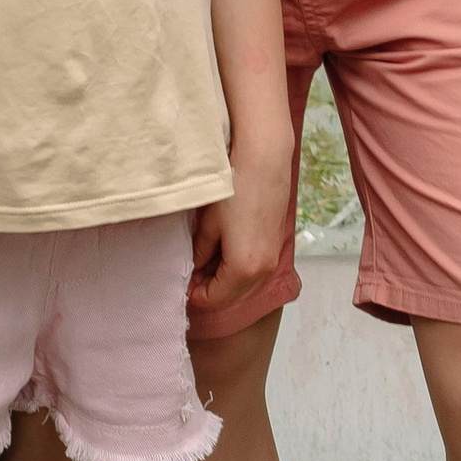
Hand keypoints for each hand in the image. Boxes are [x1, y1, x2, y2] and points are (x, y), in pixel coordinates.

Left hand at [187, 137, 292, 312]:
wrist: (265, 162)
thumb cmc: (235, 189)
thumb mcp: (209, 225)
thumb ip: (200, 252)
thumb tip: (194, 267)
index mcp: (243, 268)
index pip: (215, 298)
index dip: (196, 296)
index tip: (183, 286)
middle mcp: (263, 270)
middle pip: (232, 296)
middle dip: (211, 291)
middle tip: (191, 277)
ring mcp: (273, 258)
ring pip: (245, 285)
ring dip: (225, 281)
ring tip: (205, 263)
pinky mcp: (277, 245)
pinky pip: (256, 270)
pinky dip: (239, 270)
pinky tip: (224, 253)